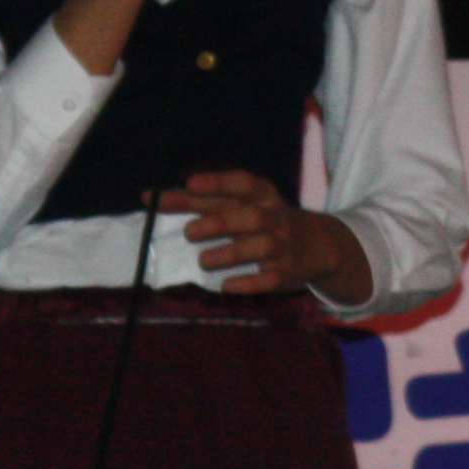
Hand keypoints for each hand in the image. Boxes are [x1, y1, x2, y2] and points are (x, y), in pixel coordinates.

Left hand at [160, 169, 369, 304]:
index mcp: (262, 196)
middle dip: (219, 223)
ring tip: (203, 260)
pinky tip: (226, 285)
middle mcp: (274, 218)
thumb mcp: (241, 204)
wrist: (318, 244)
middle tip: (189, 231)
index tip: (190, 182)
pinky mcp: (285, 273)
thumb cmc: (263, 219)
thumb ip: (199, 200)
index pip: (242, 183)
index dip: (217, 182)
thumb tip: (150, 198)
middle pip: (250, 217)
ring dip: (230, 254)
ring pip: (260, 248)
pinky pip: (269, 279)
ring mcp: (282, 246)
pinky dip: (248, 282)